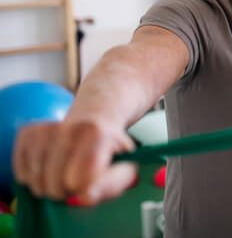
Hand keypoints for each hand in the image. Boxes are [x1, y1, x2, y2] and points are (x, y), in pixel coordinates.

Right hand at [12, 120, 136, 204]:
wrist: (95, 120)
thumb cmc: (109, 149)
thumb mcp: (124, 166)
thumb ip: (111, 184)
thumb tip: (87, 196)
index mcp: (95, 133)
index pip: (77, 181)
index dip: (85, 189)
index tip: (93, 180)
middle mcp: (67, 126)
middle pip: (54, 185)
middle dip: (67, 190)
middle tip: (79, 176)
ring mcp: (44, 129)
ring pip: (36, 182)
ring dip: (50, 186)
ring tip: (65, 171)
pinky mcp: (26, 133)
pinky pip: (22, 175)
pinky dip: (35, 179)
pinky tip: (50, 166)